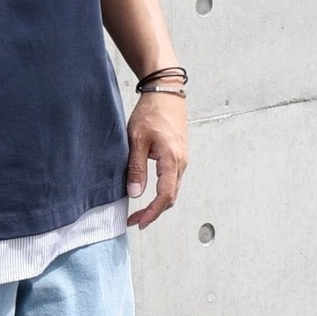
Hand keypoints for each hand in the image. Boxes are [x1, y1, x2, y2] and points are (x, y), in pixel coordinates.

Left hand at [125, 93, 188, 229]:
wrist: (166, 93)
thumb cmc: (151, 112)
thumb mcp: (137, 140)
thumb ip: (136, 167)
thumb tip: (135, 193)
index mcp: (172, 161)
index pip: (165, 196)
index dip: (152, 212)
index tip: (138, 222)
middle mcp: (181, 163)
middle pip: (170, 197)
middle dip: (153, 212)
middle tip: (134, 220)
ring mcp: (182, 159)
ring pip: (172, 190)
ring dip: (158, 203)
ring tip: (139, 210)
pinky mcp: (179, 155)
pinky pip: (173, 180)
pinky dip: (162, 192)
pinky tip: (149, 192)